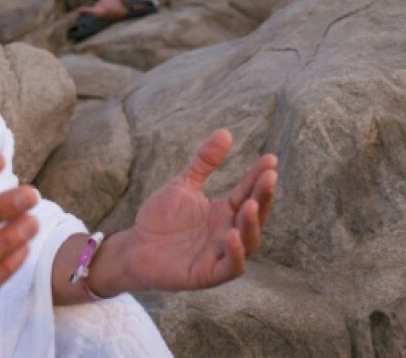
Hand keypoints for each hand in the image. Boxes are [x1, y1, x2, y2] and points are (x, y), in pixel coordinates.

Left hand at [119, 131, 276, 291]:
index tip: (270, 159)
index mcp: (224, 212)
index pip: (248, 192)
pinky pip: (230, 267)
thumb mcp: (183, 185)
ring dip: (252, 225)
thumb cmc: (162, 218)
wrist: (135, 247)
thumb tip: (226, 132)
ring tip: (251, 205)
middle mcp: (228, 232)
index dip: (259, 177)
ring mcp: (220, 253)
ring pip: (248, 242)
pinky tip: (232, 235)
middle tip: (269, 177)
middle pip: (255, 216)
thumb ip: (204, 162)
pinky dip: (235, 254)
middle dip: (264, 197)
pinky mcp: (208, 273)